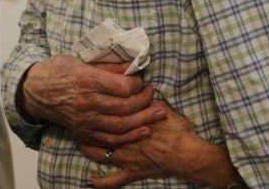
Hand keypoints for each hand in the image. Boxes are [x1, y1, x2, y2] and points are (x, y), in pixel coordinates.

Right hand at [18, 55, 166, 147]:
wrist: (36, 91)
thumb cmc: (60, 71)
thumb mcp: (83, 59)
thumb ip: (110, 65)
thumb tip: (133, 65)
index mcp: (87, 79)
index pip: (122, 87)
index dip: (138, 84)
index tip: (141, 80)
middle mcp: (86, 102)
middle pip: (125, 107)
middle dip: (146, 102)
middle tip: (153, 95)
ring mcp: (85, 119)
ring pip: (121, 126)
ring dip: (144, 121)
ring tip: (158, 114)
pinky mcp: (84, 131)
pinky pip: (110, 139)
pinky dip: (129, 137)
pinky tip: (144, 130)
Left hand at [80, 101, 239, 188]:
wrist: (186, 153)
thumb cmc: (177, 130)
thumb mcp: (162, 107)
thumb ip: (148, 101)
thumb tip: (140, 90)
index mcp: (130, 121)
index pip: (108, 114)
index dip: (98, 109)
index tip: (92, 104)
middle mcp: (124, 140)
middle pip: (99, 133)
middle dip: (88, 128)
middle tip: (83, 123)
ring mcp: (126, 158)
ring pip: (100, 154)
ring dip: (89, 149)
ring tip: (83, 144)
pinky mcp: (132, 173)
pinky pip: (112, 181)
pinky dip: (100, 182)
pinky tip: (91, 180)